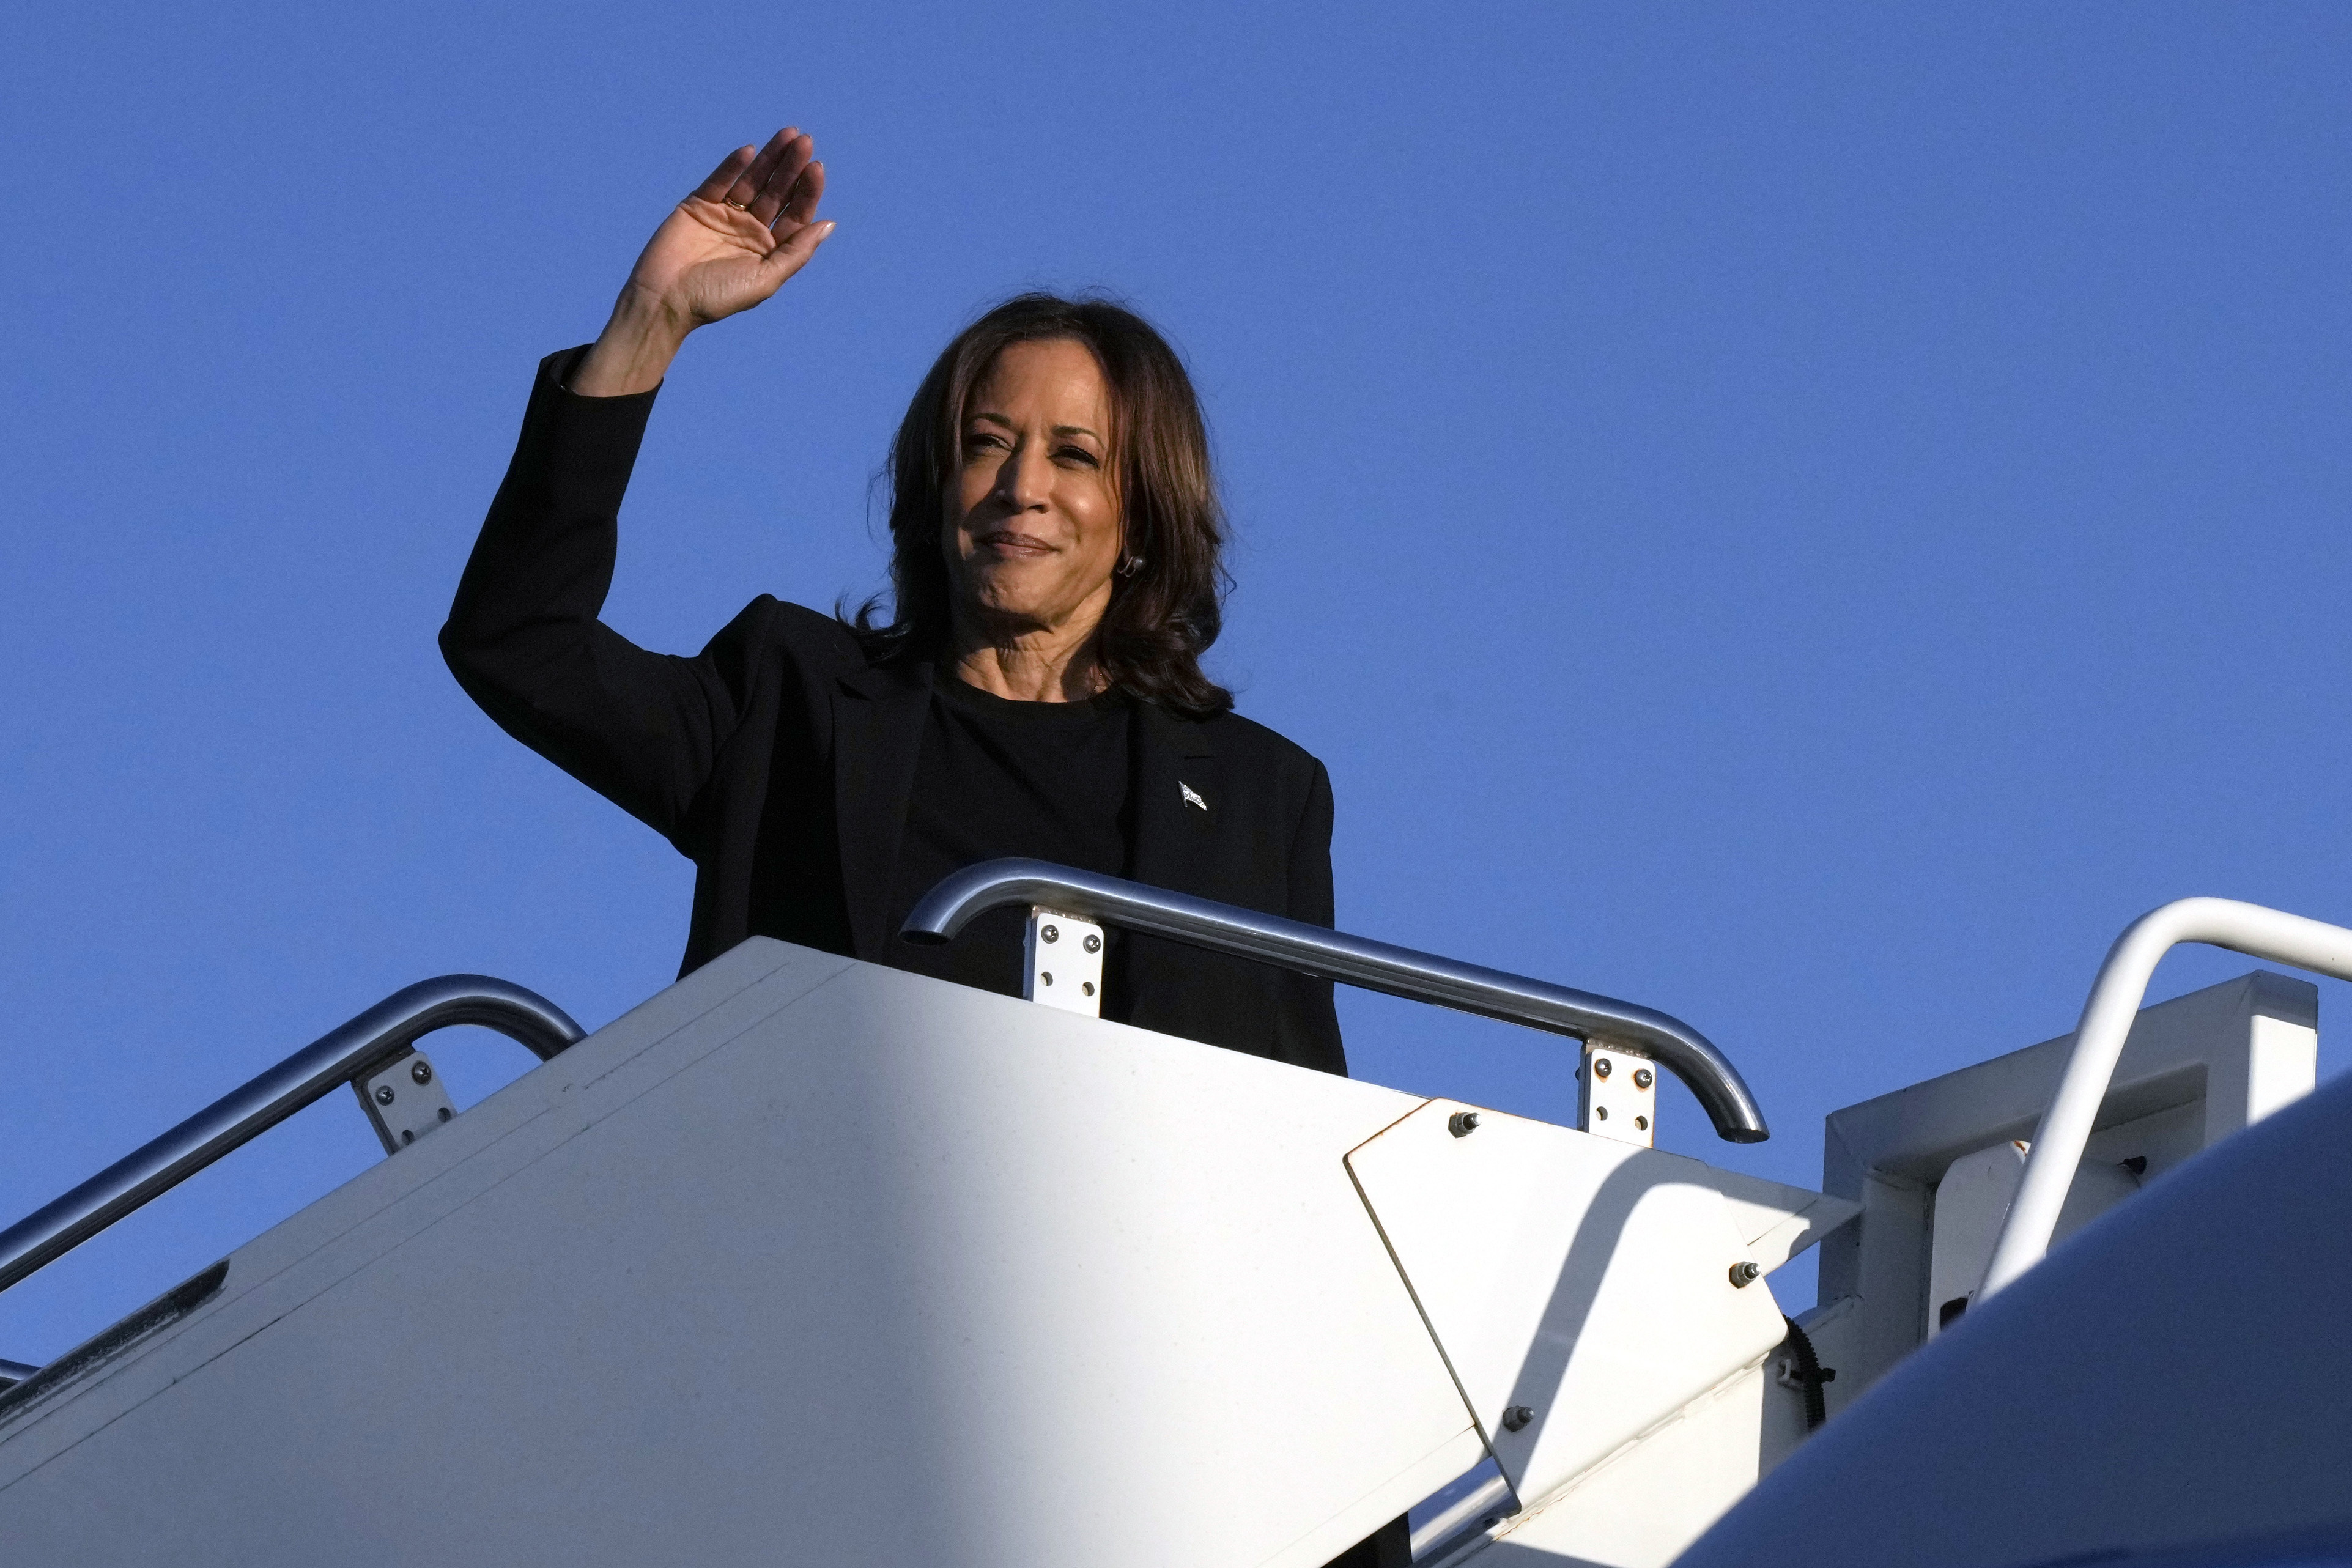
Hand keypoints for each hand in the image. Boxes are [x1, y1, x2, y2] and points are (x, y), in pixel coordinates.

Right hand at [573, 129, 834, 395]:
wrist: (665, 301)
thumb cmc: (717, 298)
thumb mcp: (766, 279)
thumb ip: (797, 251)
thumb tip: (829, 224)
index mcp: (770, 248)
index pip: (795, 214)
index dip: (807, 191)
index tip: (816, 168)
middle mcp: (750, 229)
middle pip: (777, 191)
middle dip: (791, 167)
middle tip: (805, 142)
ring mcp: (724, 215)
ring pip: (752, 181)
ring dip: (769, 158)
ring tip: (788, 135)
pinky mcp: (698, 205)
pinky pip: (719, 181)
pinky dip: (733, 166)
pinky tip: (749, 151)